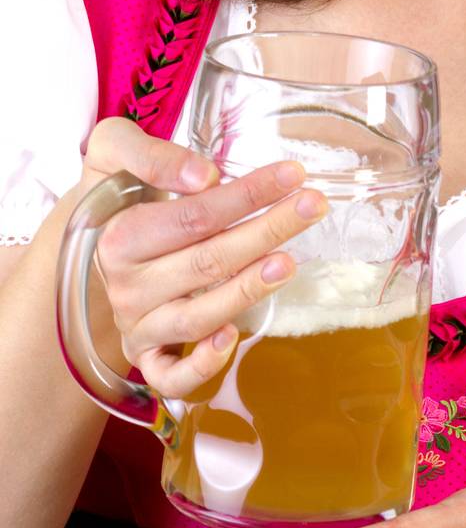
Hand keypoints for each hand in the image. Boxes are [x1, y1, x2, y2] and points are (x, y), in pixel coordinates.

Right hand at [82, 116, 327, 396]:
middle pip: (207, 261)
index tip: (294, 174)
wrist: (89, 237)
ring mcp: (139, 325)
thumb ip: (149, 155)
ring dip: (246, 290)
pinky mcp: (148, 355)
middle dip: (266, 231)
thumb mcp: (115, 151)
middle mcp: (128, 287)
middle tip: (313, 205)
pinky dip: (200, 365)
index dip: (247, 195)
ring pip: (196, 317)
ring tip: (290, 262)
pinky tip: (233, 338)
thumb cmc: (119, 190)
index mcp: (121, 238)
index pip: (194, 217)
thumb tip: (202, 177)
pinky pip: (170, 376)